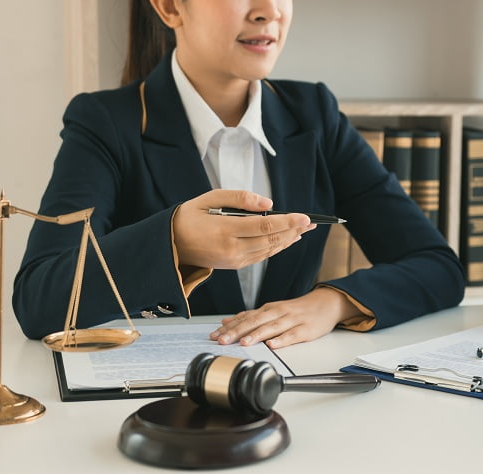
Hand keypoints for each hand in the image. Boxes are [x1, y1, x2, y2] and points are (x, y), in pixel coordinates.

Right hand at [172, 189, 315, 269]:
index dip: (287, 222)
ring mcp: (234, 260)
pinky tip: (286, 240)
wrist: (171, 245)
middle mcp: (232, 248)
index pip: (264, 226)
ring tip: (304, 230)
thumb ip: (239, 198)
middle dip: (294, 231)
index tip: (305, 217)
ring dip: (289, 240)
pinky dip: (277, 248)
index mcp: (225, 230)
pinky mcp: (235, 265)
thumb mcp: (210, 198)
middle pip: (271, 240)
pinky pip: (261, 256)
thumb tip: (268, 204)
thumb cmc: (189, 216)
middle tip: (312, 223)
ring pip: (269, 250)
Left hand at [209, 287, 362, 348]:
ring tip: (244, 343)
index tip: (213, 335)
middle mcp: (277, 313)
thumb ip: (250, 316)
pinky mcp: (305, 329)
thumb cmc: (297, 310)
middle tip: (222, 340)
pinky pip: (292, 335)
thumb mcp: (272, 310)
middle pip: (254, 322)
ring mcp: (291, 320)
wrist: (325, 303)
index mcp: (268, 309)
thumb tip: (226, 321)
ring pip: (271, 327)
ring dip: (257, 335)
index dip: (228, 327)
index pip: (244, 318)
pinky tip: (273, 345)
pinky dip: (282, 340)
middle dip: (237, 332)